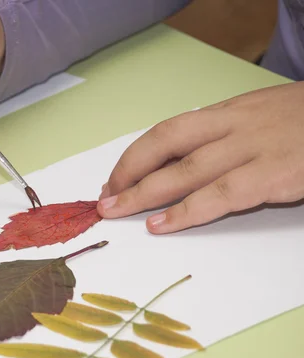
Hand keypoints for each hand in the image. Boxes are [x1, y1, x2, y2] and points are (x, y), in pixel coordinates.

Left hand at [97, 81, 303, 232]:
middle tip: (104, 198)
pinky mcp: (271, 175)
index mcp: (227, 113)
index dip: (136, 156)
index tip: (115, 178)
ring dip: (143, 193)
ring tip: (115, 211)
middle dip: (128, 172)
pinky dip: (185, 212)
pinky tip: (160, 225)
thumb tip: (186, 165)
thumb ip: (224, 139)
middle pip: (164, 146)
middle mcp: (232, 127)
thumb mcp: (259, 120)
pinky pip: (218, 195)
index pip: (167, 132)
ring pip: (183, 171)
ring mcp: (251, 149)